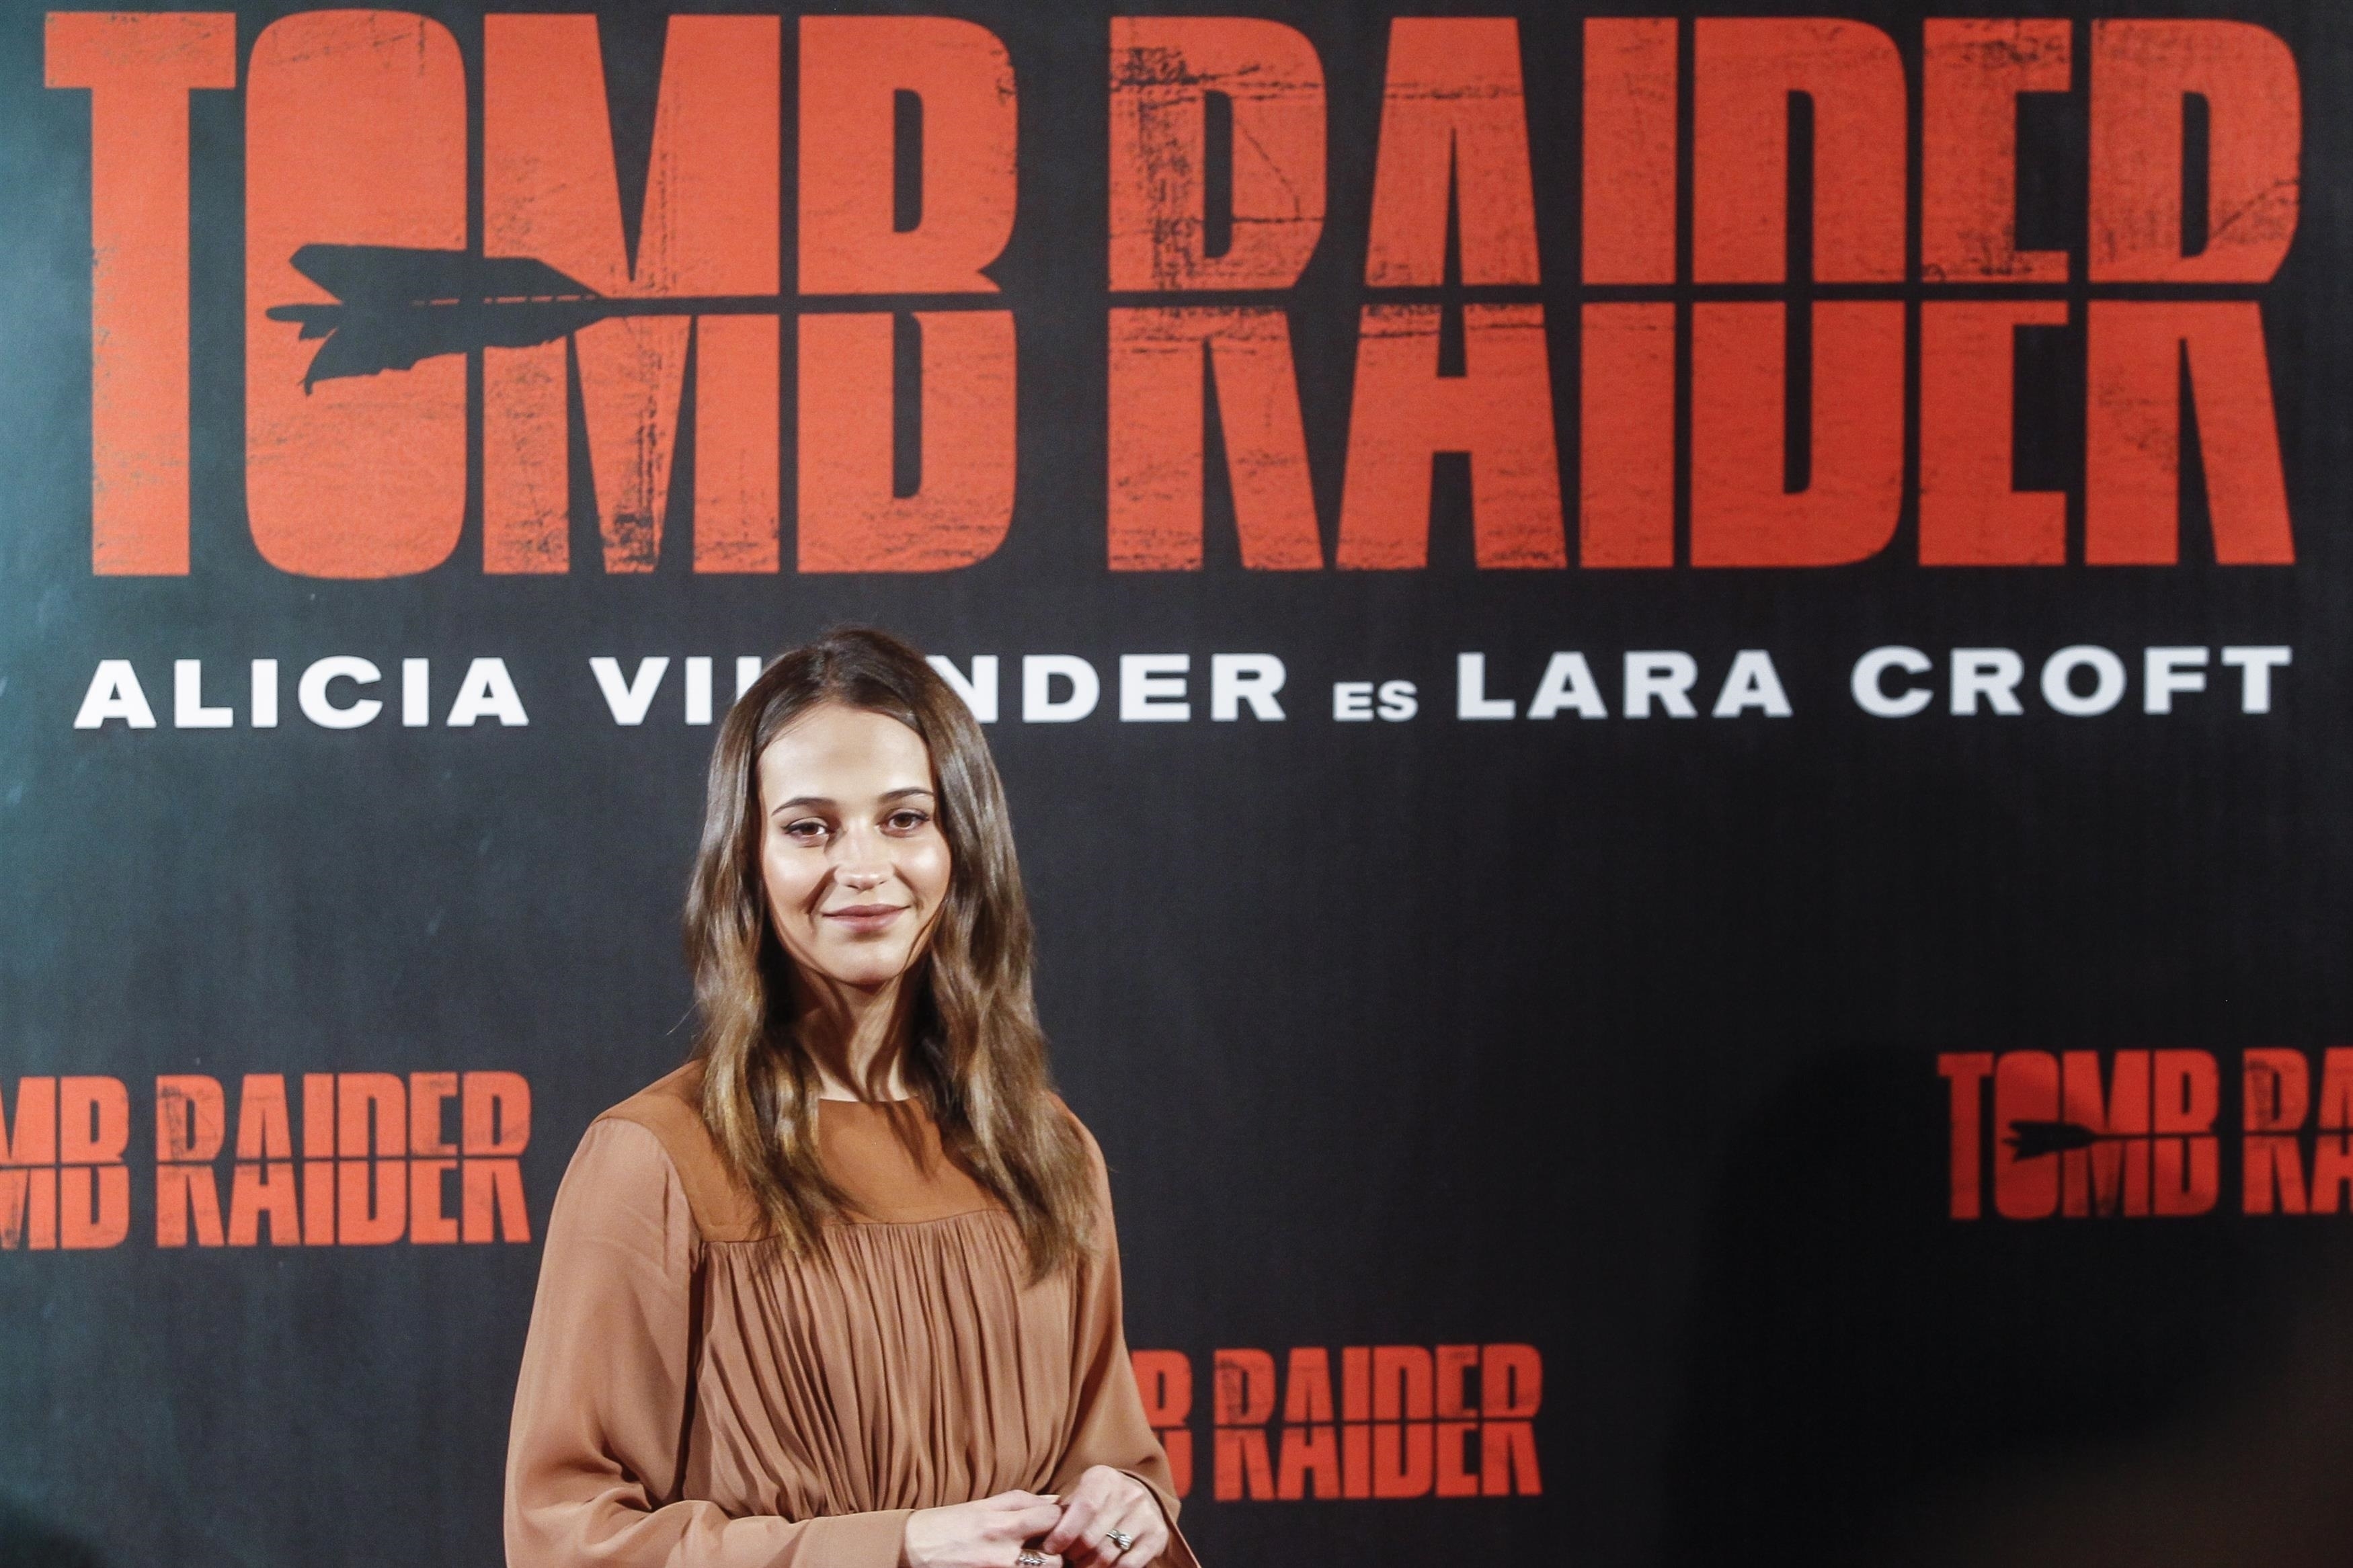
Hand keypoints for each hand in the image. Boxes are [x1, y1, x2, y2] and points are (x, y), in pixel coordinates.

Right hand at [901, 1490, 1064, 1567]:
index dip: (1061, 1519)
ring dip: (1045, 1566)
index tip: (1057, 1520)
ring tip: (1038, 1558)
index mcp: (1000, 1524)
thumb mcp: (982, 1504)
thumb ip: (1021, 1502)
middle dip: (1059, 1551)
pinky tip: (1022, 1565)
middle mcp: (1002, 1553)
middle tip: (1053, 1546)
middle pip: (1055, 1557)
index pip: (1052, 1519)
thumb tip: (1055, 1502)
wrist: (912, 1549)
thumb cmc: (948, 1524)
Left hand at [1041, 1466, 1167, 1567]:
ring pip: (1107, 1555)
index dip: (1063, 1532)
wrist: (1138, 1496)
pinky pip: (1128, 1565)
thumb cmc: (1097, 1500)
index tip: (1049, 1548)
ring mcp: (1145, 1514)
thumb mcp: (1079, 1494)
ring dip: (1088, 1567)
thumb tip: (1037, 1535)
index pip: (1084, 1507)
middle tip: (1065, 1559)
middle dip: (1073, 1554)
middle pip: (1092, 1536)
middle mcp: (1129, 1493)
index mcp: (1104, 1478)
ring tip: (1080, 1565)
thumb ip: (1061, 1512)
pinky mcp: (1157, 1535)